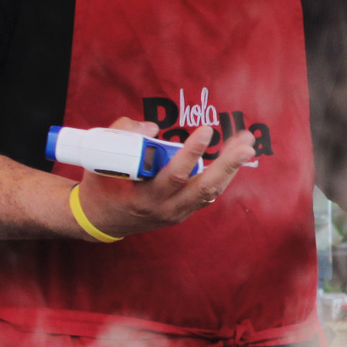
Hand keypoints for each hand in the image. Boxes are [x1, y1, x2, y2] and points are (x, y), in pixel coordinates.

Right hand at [72, 118, 256, 238]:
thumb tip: (153, 126)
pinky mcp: (184, 212)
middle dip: (227, 164)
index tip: (206, 130)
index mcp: (142, 197)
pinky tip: (234, 157)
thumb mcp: (100, 159)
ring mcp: (177, 212)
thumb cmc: (101, 185)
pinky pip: (208, 194)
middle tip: (246, 143)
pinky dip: (223, 175)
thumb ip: (123, 135)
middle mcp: (164, 208)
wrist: (101, 219)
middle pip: (204, 187)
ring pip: (211, 191)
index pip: (174, 175)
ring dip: (231, 168)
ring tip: (246, 144)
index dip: (191, 153)